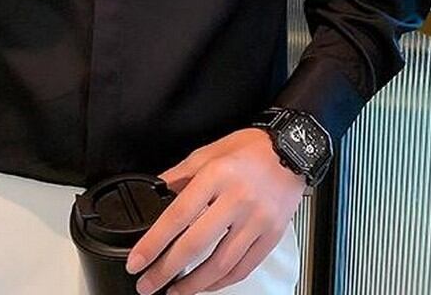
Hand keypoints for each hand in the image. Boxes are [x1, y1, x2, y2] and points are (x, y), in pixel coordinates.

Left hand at [125, 128, 304, 294]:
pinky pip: (243, 267)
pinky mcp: (271, 236)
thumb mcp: (209, 151)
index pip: (178, 215)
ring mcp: (256, 221)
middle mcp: (237, 200)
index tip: (137, 260)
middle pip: (196, 245)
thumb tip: (155, 192)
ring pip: (221, 264)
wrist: (293, 151)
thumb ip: (180, 174)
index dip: (154, 242)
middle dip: (167, 270)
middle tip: (148, 284)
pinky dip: (222, 282)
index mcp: (217, 176)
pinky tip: (206, 285)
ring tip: (174, 291)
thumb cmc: (251, 149)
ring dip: (194, 284)